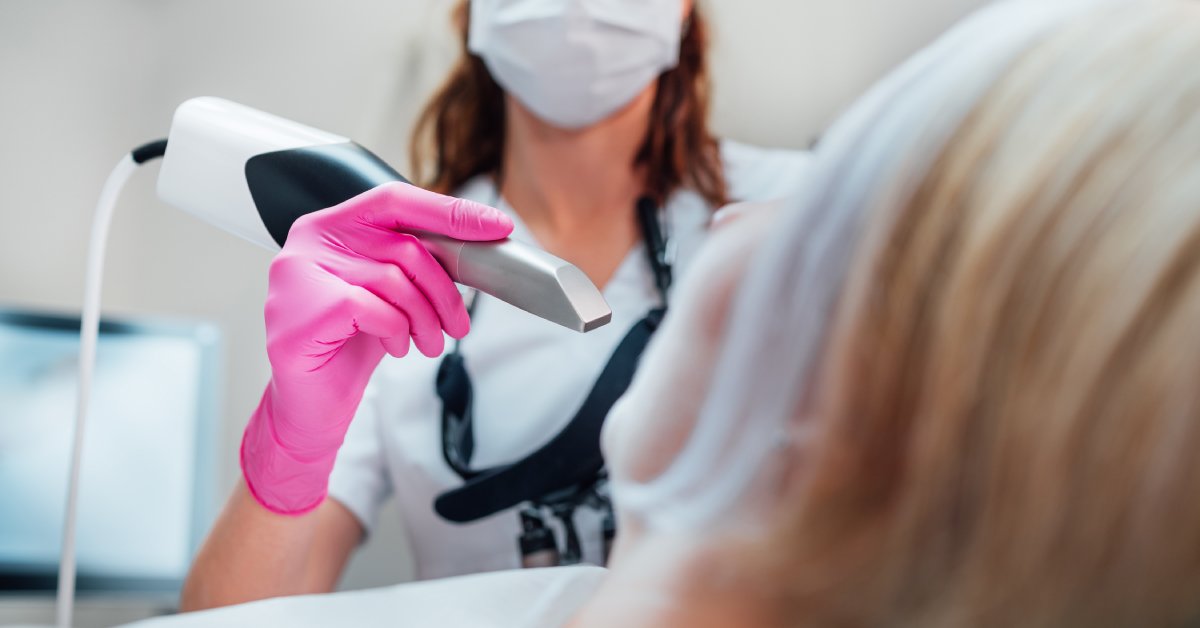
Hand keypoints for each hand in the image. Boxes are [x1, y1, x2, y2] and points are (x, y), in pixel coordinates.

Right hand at [242, 182, 512, 514]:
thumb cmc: (348, 345)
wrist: (310, 406)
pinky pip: (372, 308)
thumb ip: (412, 264)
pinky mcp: (301, 311)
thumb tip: (475, 245)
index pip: (396, 199)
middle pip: (403, 245)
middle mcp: (309, 242)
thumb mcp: (386, 295)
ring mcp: (298, 274)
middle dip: (443, 290)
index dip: (450, 213)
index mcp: (329, 226)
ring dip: (424, 318)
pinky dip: (396, 330)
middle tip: (456, 324)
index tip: (495, 226)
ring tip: (426, 341)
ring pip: (393, 279)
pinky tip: (395, 345)